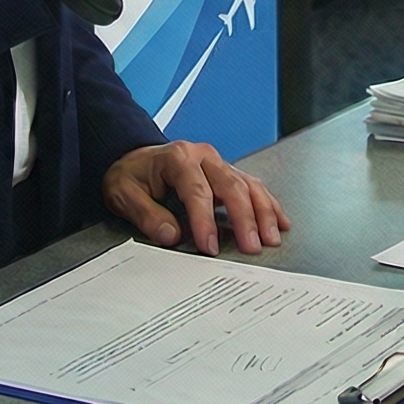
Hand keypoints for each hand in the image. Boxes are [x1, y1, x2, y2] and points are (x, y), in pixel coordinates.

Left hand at [102, 140, 286, 254]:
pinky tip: (280, 220)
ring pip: (248, 185)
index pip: (197, 190)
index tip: (209, 246)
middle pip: (231, 186)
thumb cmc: (131, 177)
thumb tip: (171, 235)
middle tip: (251, 246)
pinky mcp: (228, 172)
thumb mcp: (123, 194)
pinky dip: (268, 204)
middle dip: (244, 218)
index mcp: (178, 158)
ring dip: (263, 212)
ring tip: (271, 238)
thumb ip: (146, 215)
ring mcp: (219, 163)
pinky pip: (253, 186)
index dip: (204, 220)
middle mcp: (203, 156)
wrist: (134, 159)